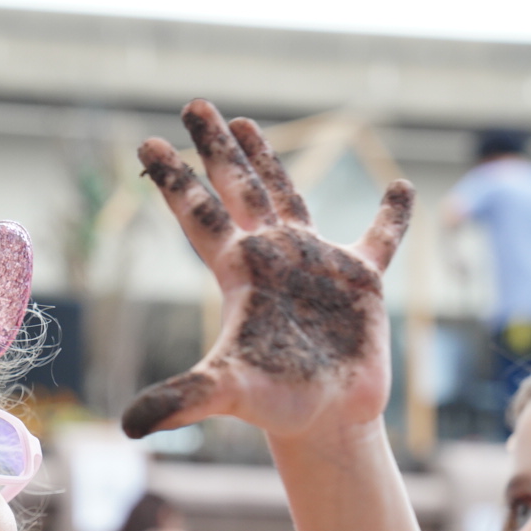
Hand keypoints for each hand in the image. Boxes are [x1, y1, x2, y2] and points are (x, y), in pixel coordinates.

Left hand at [125, 100, 412, 439]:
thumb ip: (181, 400)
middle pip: (237, 188)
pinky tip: (400, 186)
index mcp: (240, 271)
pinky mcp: (361, 281)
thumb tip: (130, 425)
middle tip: (194, 104)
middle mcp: (272, 257)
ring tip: (246, 123)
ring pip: (288, 195)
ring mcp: (315, 264)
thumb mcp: (227, 393)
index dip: (175, 179)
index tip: (147, 142)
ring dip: (269, 160)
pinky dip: (392, 216)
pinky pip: (381, 239)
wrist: (327, 422)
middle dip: (216, 147)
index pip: (199, 214)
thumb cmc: (275, 406)